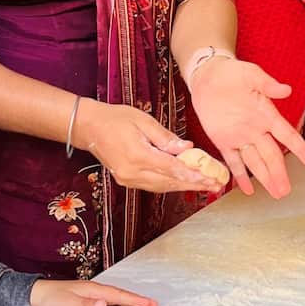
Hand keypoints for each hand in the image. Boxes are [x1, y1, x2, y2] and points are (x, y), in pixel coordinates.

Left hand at [30, 279, 157, 305]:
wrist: (33, 298)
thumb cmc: (49, 298)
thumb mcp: (67, 302)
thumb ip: (86, 304)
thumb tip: (105, 304)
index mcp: (93, 289)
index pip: (119, 295)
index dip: (136, 300)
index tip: (151, 305)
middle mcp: (94, 291)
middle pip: (120, 295)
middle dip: (137, 300)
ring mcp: (90, 297)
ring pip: (114, 299)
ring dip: (128, 303)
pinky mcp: (84, 304)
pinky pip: (106, 305)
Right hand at [74, 100, 215, 193]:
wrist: (88, 127)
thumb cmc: (116, 118)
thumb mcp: (143, 121)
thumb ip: (166, 138)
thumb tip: (188, 149)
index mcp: (138, 155)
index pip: (172, 170)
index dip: (194, 176)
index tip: (212, 179)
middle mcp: (132, 172)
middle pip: (169, 182)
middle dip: (194, 185)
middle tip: (216, 185)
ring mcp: (127, 179)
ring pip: (162, 187)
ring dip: (184, 186)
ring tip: (205, 185)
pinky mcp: (125, 180)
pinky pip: (153, 185)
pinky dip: (170, 184)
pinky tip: (183, 181)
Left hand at [188, 56, 304, 198]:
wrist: (208, 75)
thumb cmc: (233, 73)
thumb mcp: (251, 74)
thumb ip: (268, 84)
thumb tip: (286, 89)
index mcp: (266, 114)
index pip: (287, 135)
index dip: (300, 150)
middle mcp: (256, 130)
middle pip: (271, 155)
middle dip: (279, 173)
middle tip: (286, 190)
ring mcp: (240, 137)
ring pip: (255, 162)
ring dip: (265, 178)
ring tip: (276, 193)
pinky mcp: (223, 141)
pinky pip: (233, 161)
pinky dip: (239, 176)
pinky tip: (247, 190)